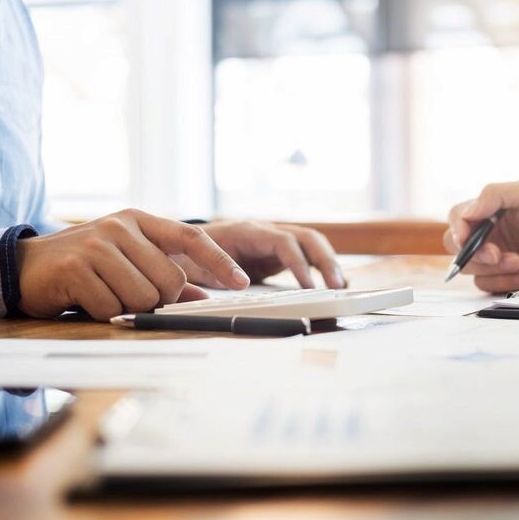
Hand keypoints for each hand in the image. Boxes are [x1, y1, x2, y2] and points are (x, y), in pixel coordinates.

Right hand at [17, 209, 249, 320]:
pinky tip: (84, 299)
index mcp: (138, 221)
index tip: (241, 282)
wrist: (23, 268)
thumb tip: (202, 300)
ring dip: (127, 307)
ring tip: (103, 294)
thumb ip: (163, 277)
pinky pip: (111, 306)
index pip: (191, 237)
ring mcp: (96, 244)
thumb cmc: (84, 268)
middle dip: (158, 300)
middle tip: (129, 296)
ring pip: (143, 296)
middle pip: (170, 280)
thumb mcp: (126, 264)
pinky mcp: (75, 267)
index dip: (219, 260)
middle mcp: (120, 227)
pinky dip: (102, 312)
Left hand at [174, 221, 346, 289]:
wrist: (178, 245)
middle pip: (305, 237)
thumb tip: (238, 285)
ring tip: (341, 287)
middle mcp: (264, 233)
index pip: (282, 242)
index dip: (298, 263)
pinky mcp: (275, 255)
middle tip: (336, 286)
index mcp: (246, 232)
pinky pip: (305, 256)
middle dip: (324, 260)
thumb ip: (213, 271)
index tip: (308, 286)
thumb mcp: (194, 264)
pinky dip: (320, 268)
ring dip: (328, 263)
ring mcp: (272, 242)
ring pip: (310, 244)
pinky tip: (331, 285)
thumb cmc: (185, 254)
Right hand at [444, 180, 518, 292]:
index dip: (457, 228)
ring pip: (470, 269)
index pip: (458, 217)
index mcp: (490, 210)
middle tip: (496, 254)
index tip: (466, 238)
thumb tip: (469, 211)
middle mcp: (488, 233)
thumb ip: (495, 194)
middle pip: (456, 246)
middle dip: (473, 253)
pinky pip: (486, 285)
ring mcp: (494, 258)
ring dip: (493, 269)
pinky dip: (505, 282)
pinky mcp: (502, 278)